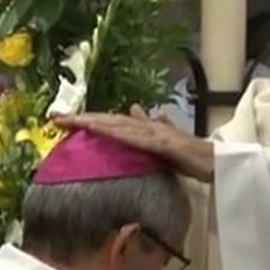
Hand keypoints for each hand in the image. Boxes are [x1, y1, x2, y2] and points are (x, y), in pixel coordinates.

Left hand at [52, 104, 214, 181]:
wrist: (215, 162)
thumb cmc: (190, 154)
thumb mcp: (163, 141)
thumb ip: (148, 125)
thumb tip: (135, 107)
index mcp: (142, 128)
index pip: (109, 123)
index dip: (86, 121)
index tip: (63, 121)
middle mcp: (144, 126)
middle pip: (106, 121)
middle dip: (79, 119)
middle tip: (53, 117)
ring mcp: (152, 132)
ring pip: (115, 125)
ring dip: (91, 122)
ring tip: (69, 120)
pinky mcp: (161, 141)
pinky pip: (134, 136)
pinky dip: (116, 132)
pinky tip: (101, 130)